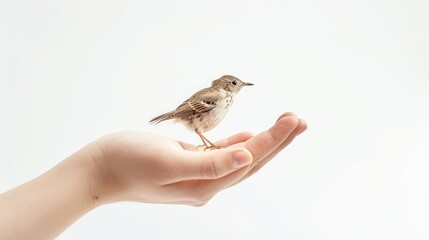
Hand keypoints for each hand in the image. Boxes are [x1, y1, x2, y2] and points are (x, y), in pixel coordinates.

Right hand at [89, 112, 306, 205]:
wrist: (98, 170)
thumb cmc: (127, 162)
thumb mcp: (168, 161)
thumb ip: (209, 163)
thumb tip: (246, 157)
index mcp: (204, 185)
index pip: (248, 160)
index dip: (273, 139)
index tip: (293, 119)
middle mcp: (206, 184)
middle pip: (251, 161)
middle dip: (277, 141)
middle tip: (299, 121)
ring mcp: (198, 176)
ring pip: (240, 157)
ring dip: (263, 140)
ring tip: (284, 126)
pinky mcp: (188, 165)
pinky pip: (221, 155)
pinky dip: (238, 144)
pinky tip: (249, 137)